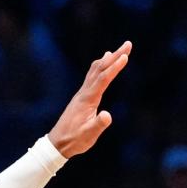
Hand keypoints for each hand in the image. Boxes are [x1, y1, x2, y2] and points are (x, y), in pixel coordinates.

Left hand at [47, 42, 131, 158]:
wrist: (58, 143)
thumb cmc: (74, 140)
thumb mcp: (89, 136)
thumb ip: (98, 125)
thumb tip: (107, 115)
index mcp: (88, 99)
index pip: (104, 79)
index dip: (115, 67)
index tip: (126, 56)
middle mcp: (84, 92)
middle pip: (100, 69)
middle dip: (115, 56)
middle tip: (128, 44)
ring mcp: (82, 93)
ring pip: (95, 70)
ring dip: (107, 59)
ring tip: (117, 51)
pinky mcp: (81, 97)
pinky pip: (92, 76)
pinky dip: (99, 67)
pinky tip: (102, 64)